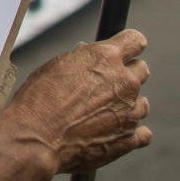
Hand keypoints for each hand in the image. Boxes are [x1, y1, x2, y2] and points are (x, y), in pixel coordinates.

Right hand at [0, 29, 151, 176]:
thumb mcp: (55, 66)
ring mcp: (130, 112)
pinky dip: (132, 133)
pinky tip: (115, 133)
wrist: (36, 139)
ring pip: (142, 103)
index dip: (129, 46)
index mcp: (106, 57)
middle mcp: (124, 82)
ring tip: (103, 114)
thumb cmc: (39, 100)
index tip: (124, 52)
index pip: (135, 40)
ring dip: (127, 105)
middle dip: (127, 75)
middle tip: (107, 86)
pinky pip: (143, 133)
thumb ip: (80, 58)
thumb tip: (88, 53)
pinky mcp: (129, 138)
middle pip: (141, 70)